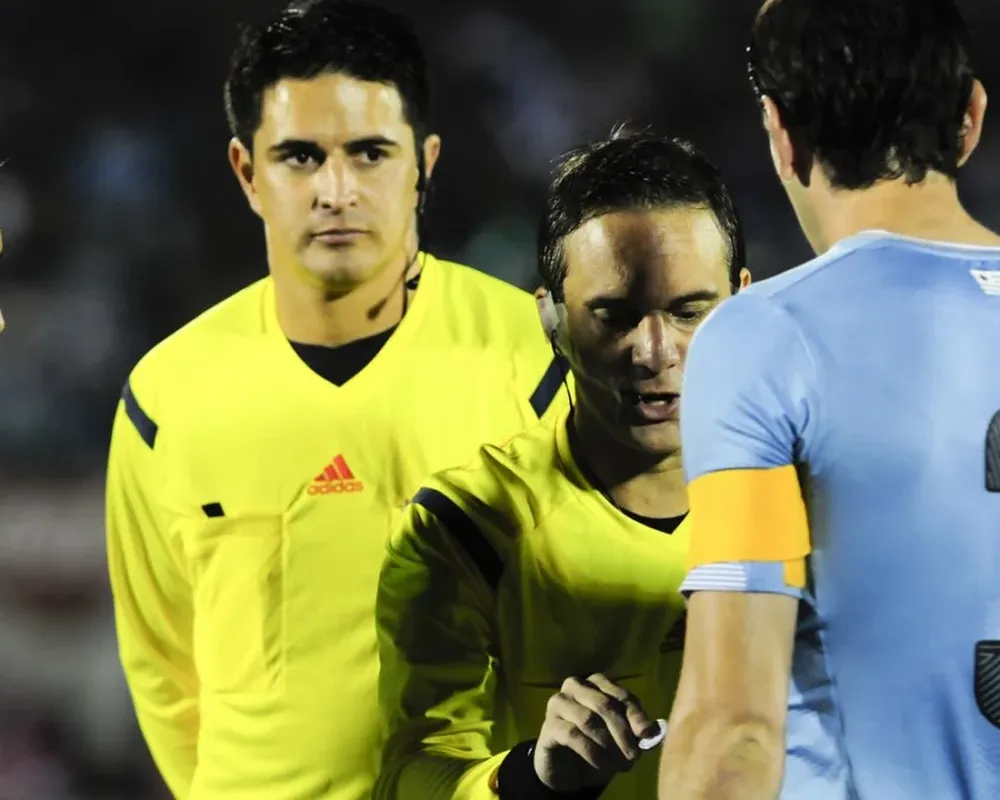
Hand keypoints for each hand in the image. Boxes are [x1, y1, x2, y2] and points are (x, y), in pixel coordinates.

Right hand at [533, 673, 659, 792]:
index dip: (636, 715)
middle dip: (623, 733)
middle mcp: (576, 686)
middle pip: (605, 705)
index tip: (647, 735)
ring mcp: (559, 703)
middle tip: (634, 757)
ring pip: (588, 719)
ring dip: (608, 745)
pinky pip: (572, 735)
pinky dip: (592, 752)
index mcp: (597, 683)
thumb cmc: (597, 745)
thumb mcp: (621, 738)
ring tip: (620, 765)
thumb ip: (636, 731)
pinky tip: (602, 765)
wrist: (567, 767)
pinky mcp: (549, 725)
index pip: (621, 695)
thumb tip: (653, 730)